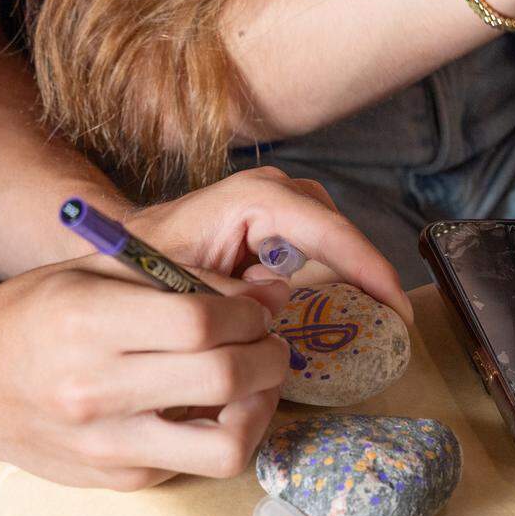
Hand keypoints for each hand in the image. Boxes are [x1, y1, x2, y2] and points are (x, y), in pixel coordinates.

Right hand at [0, 258, 291, 489]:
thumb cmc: (34, 316)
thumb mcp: (94, 272)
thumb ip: (183, 278)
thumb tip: (271, 294)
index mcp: (86, 323)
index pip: (199, 322)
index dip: (246, 314)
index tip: (254, 310)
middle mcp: (94, 390)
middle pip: (222, 379)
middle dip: (268, 357)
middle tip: (269, 344)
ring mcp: (108, 446)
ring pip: (226, 446)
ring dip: (260, 410)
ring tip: (256, 384)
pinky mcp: (121, 479)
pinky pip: (196, 462)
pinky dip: (220, 431)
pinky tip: (210, 405)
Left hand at [123, 167, 413, 322]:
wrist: (116, 255)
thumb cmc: (140, 267)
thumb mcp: (172, 285)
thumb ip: (220, 294)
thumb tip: (273, 301)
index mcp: (252, 199)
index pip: (329, 232)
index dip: (370, 271)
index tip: (398, 310)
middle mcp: (271, 193)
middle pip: (339, 234)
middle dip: (365, 275)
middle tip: (390, 323)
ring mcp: (276, 205)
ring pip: (332, 241)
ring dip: (347, 277)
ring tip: (362, 319)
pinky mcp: (275, 225)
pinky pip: (318, 249)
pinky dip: (328, 278)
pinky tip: (330, 309)